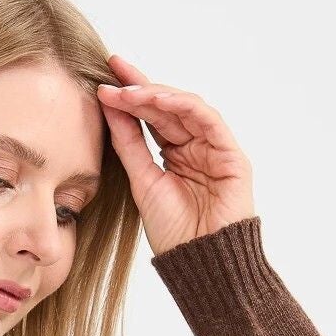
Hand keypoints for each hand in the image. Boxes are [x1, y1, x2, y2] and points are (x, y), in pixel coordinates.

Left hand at [96, 53, 256, 254]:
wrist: (200, 263)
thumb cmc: (173, 232)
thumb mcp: (142, 181)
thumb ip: (128, 144)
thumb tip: (109, 108)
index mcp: (176, 155)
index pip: (152, 117)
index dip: (130, 96)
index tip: (103, 79)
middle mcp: (196, 147)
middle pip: (166, 107)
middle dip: (139, 87)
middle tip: (111, 72)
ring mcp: (215, 148)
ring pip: (185, 108)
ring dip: (155, 95)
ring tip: (127, 90)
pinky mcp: (231, 154)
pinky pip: (207, 119)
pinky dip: (182, 105)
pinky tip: (157, 99)